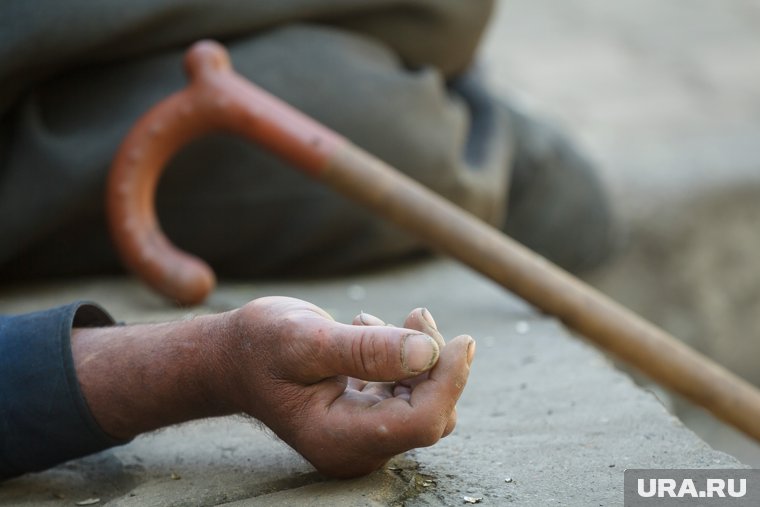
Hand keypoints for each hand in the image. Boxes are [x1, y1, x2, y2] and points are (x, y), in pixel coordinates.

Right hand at [72, 297, 473, 478]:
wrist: (233, 358)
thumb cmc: (260, 347)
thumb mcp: (306, 339)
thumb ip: (364, 349)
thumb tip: (427, 351)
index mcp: (339, 439)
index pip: (421, 422)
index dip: (449, 381)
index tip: (463, 339)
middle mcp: (356, 448)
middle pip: (429, 413)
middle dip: (436, 363)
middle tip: (417, 315)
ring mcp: (363, 436)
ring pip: (423, 402)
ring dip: (422, 357)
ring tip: (390, 319)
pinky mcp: (367, 418)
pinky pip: (407, 394)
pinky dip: (405, 361)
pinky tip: (372, 331)